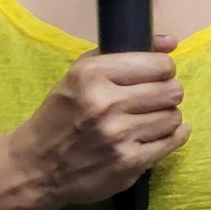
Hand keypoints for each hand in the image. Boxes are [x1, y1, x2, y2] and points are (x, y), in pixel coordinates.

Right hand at [7, 34, 187, 209]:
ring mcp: (119, 135)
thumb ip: (123, 53)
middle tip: (153, 99)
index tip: (156, 76)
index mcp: (92, 75)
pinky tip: (157, 134)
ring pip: (173, 117)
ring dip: (165, 117)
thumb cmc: (60, 116)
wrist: (36, 167)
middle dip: (166, 93)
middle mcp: (107, 103)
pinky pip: (172, 142)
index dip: (162, 69)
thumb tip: (171, 42)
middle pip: (171, 91)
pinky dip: (171, 137)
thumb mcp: (79, 75)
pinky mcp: (129, 163)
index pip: (159, 65)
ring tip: (148, 119)